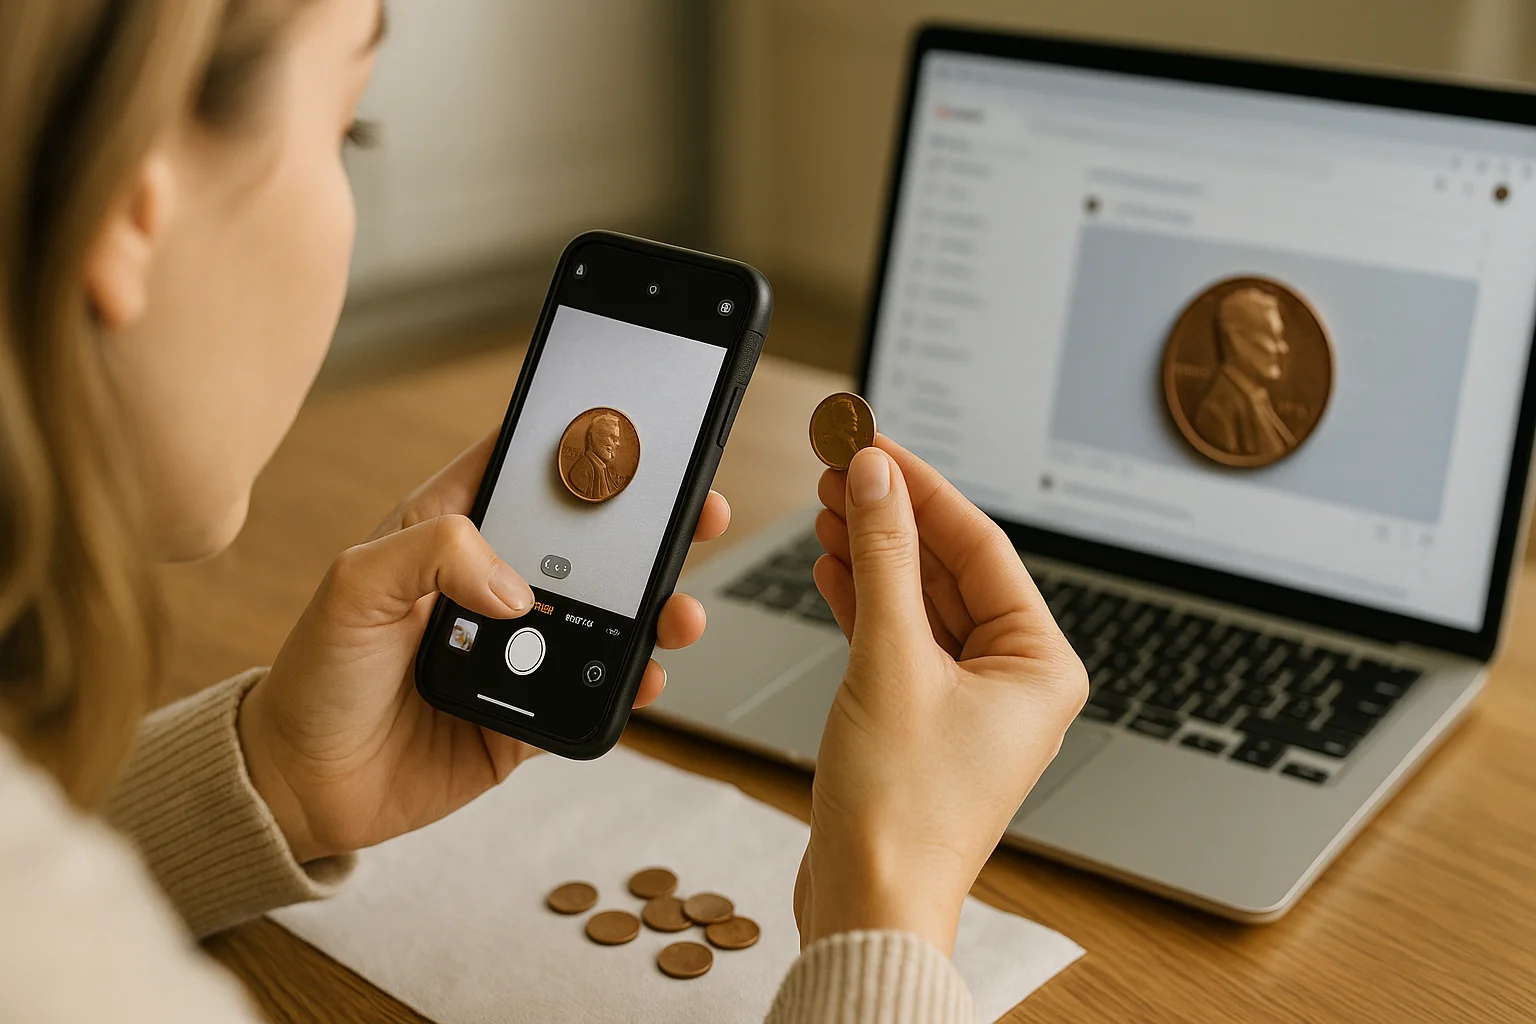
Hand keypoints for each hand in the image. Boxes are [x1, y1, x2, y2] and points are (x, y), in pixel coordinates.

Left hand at [238, 430, 730, 862]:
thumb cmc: (316, 672)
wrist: (302, 785)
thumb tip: (519, 590)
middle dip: (650, 527)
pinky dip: (630, 681)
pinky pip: (595, 690)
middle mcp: (493, 584)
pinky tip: (647, 673)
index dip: (582, 446)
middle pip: (590, 543)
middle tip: (699, 513)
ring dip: (655, 608)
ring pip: (608, 616)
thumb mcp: (355, 584)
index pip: (528, 471)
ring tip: (680, 610)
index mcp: (452, 532)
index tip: (634, 432)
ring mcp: (519, 649)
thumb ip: (434, 555)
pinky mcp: (530, 711)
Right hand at [793, 437, 1086, 954]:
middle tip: (840, 467)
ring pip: (921, 602)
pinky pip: (900, 639)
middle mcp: (1016, 680)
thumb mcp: (890, 659)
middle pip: (951, 568)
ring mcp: (970, 701)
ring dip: (873, 554)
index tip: (873, 443)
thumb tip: (874, 477)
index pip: (981, 544)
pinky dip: (865, 602)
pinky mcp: (924, 719)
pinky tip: (833, 566)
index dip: (921, 486)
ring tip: (828, 507)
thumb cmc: (901, 809)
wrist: (869, 901)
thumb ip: (882, 557)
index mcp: (1042, 664)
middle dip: (891, 517)